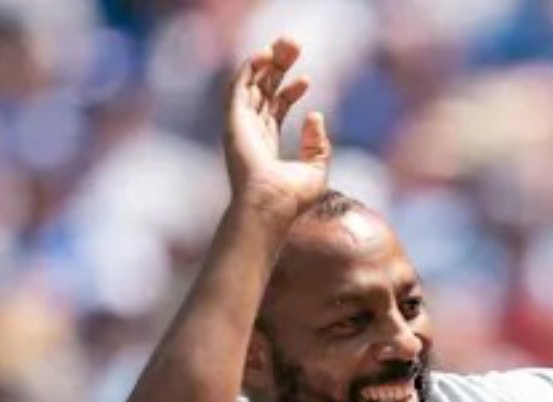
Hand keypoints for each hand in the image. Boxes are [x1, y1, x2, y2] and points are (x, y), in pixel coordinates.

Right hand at [225, 37, 329, 221]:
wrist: (271, 206)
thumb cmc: (291, 198)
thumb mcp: (315, 169)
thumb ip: (318, 145)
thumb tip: (316, 114)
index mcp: (265, 143)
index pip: (275, 109)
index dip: (289, 91)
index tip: (307, 79)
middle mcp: (250, 132)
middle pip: (263, 91)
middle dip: (278, 68)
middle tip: (293, 47)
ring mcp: (240, 126)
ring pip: (252, 84)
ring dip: (266, 62)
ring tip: (284, 44)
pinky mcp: (234, 121)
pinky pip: (239, 87)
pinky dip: (249, 69)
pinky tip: (264, 54)